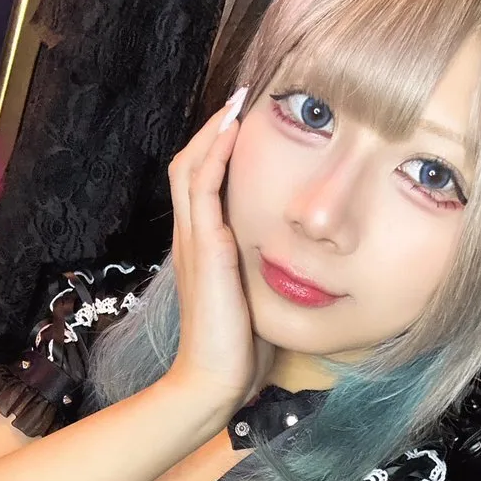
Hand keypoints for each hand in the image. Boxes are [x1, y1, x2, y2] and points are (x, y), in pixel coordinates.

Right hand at [165, 89, 274, 416]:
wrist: (214, 381)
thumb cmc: (237, 350)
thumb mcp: (252, 300)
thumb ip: (259, 275)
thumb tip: (293, 262)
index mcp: (201, 250)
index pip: (199, 186)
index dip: (215, 152)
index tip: (242, 125)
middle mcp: (191, 239)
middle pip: (187, 166)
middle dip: (212, 130)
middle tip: (239, 100)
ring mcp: (193, 243)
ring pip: (190, 169)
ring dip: (213, 132)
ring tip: (236, 103)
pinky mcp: (205, 250)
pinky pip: (202, 189)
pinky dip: (214, 154)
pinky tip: (234, 132)